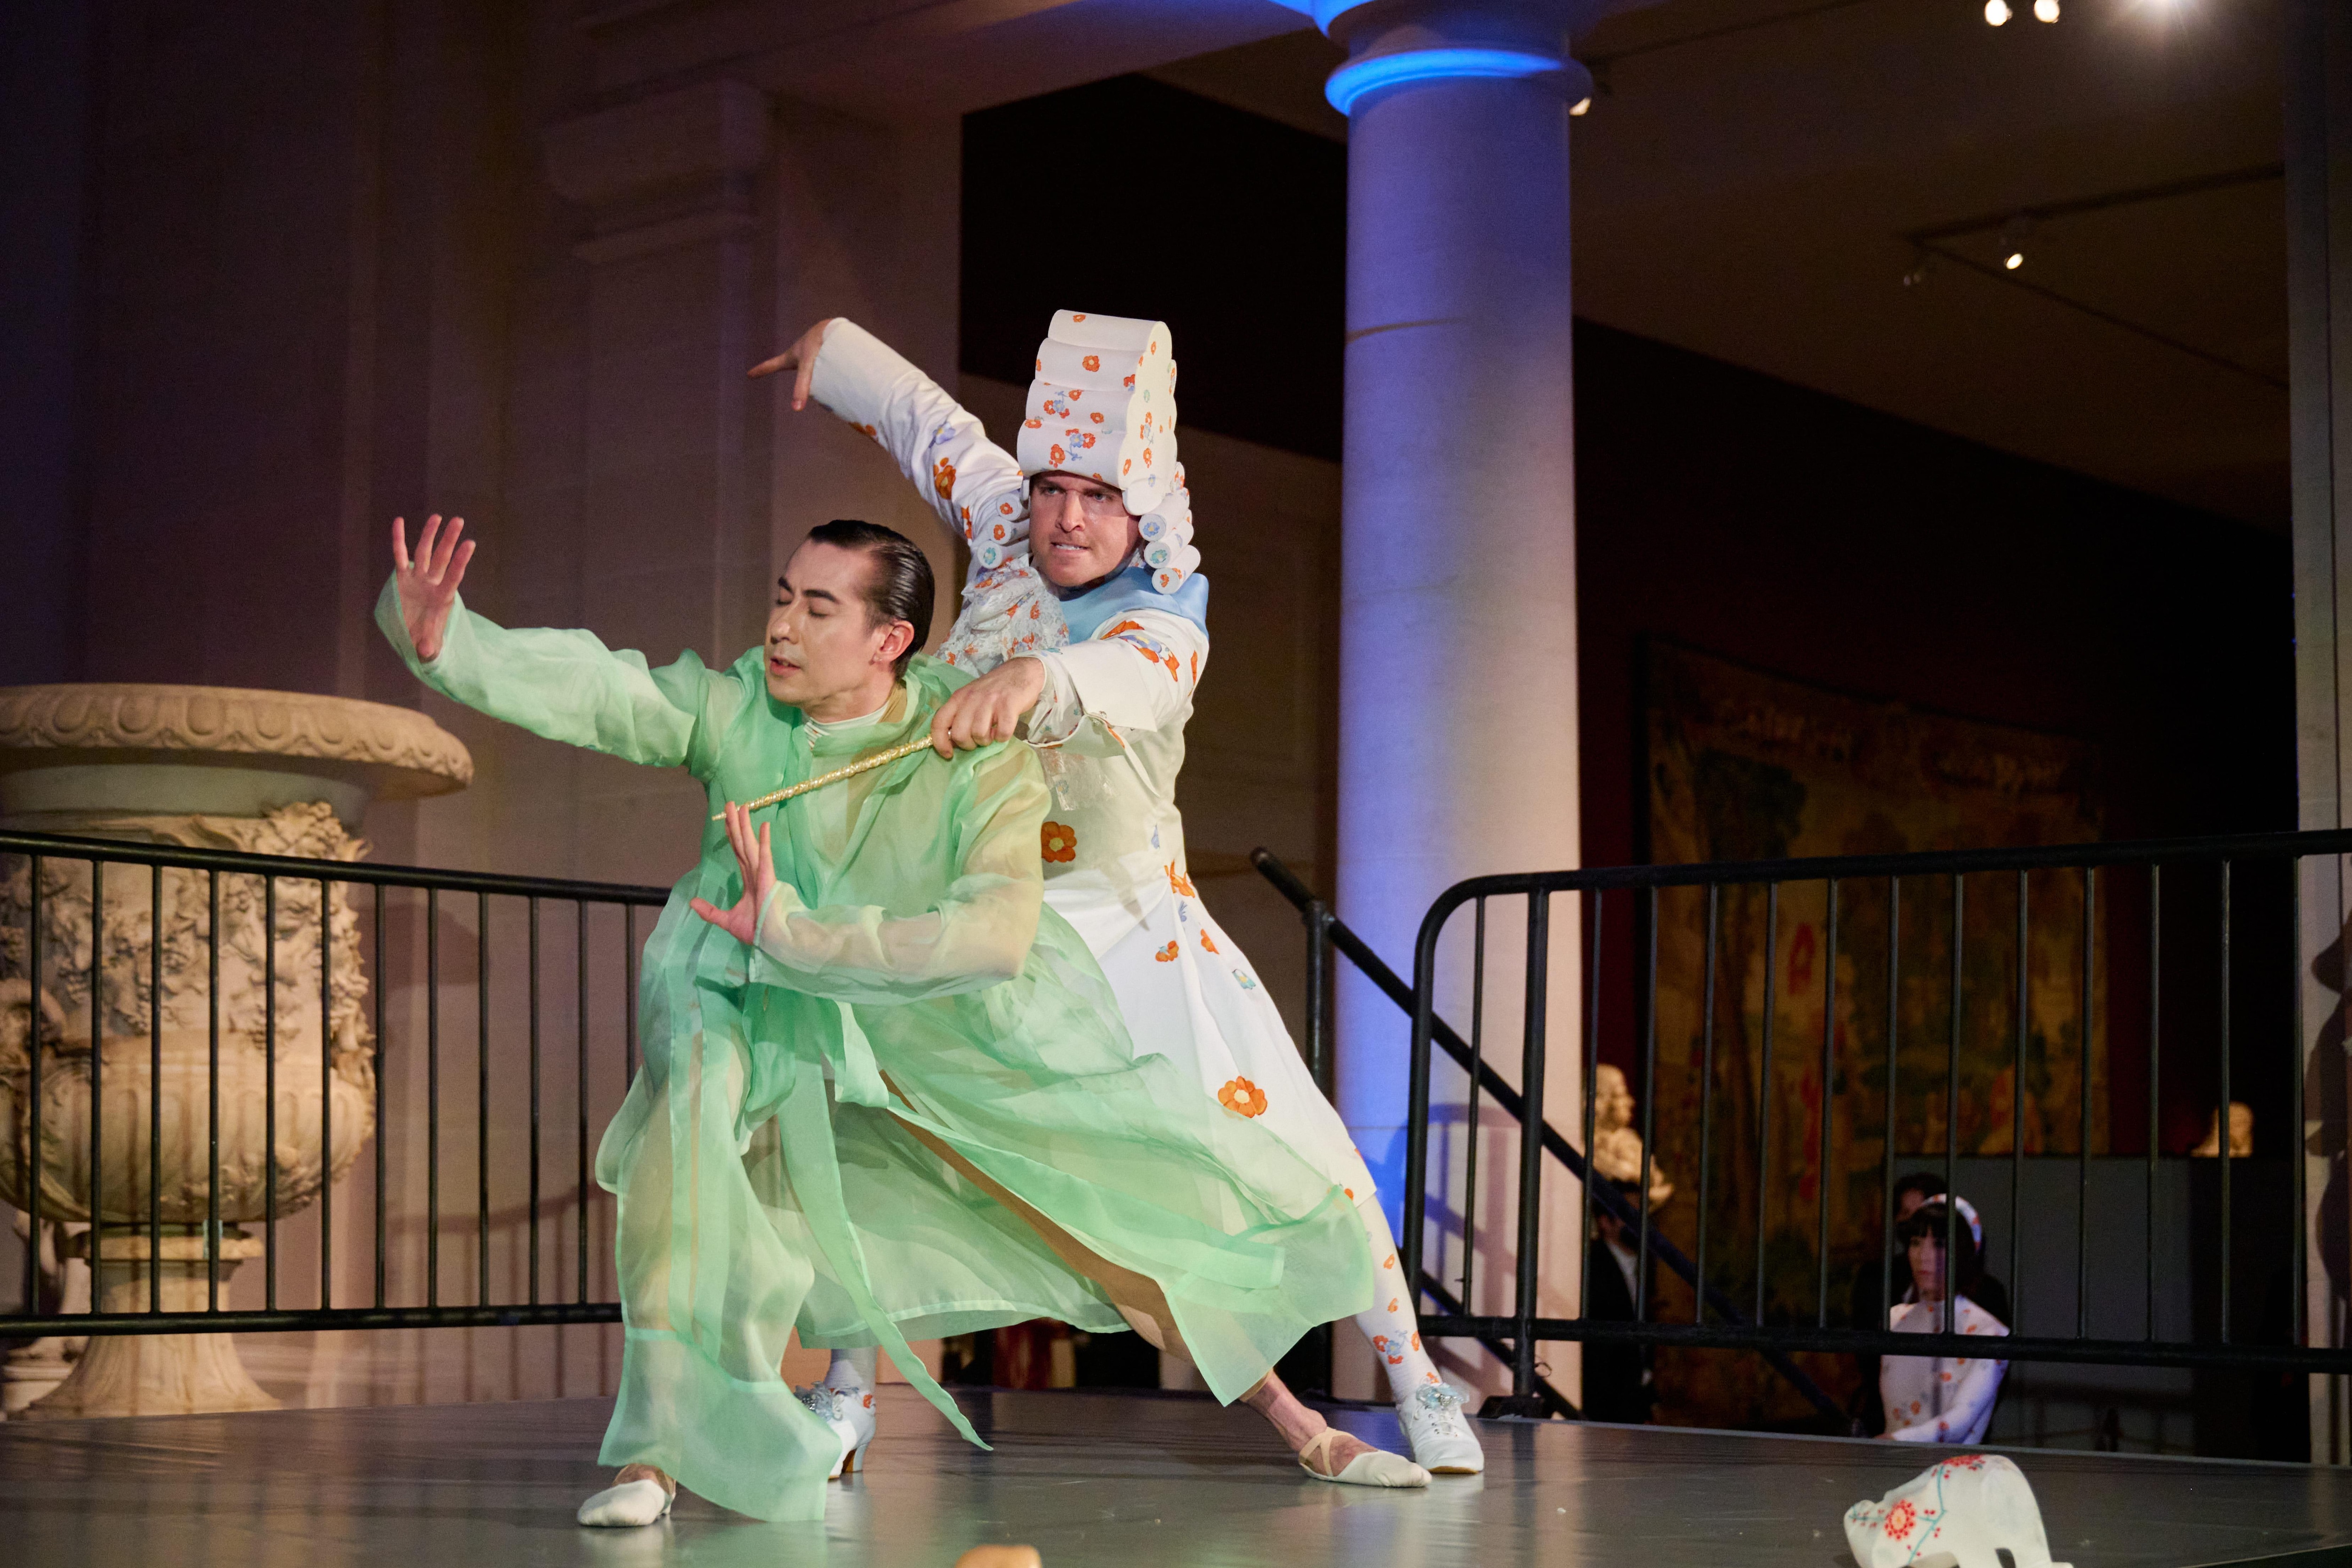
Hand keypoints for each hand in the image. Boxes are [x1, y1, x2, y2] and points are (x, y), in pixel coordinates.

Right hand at [391, 514, 475, 662]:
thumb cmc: (426, 639)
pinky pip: (400, 555)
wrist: (415, 636)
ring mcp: (418, 578)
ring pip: (424, 552)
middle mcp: (431, 583)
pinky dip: (399, 539)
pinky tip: (399, 521)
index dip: (461, 561)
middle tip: (459, 520)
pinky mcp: (403, 578)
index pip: (454, 575)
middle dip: (449, 540)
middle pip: (442, 558)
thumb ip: (428, 645)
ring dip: (430, 535)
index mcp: (442, 597)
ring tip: (439, 516)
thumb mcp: (427, 645)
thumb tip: (426, 651)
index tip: (470, 544)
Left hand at [688, 802, 776, 946]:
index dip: (733, 835)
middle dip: (737, 823)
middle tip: (732, 803)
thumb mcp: (726, 921)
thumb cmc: (756, 931)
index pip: (738, 852)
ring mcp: (762, 873)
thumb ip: (710, 912)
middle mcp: (755, 872)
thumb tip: (691, 902)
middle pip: (743, 843)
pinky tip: (763, 825)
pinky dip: (764, 841)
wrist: (772, 941)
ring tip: (742, 806)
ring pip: (750, 845)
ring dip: (746, 826)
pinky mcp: (768, 878)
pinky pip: (765, 856)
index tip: (728, 818)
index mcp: (748, 880)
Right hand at [748, 317, 838, 410]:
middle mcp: (800, 354)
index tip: (750, 374)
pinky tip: (834, 372)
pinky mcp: (825, 351)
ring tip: (819, 375)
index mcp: (790, 356)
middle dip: (789, 370)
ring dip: (812, 369)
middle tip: (785, 375)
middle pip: (792, 365)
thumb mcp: (807, 366)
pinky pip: (823, 362)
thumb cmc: (816, 344)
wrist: (835, 327)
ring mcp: (812, 351)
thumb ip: (802, 387)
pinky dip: (826, 368)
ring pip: (809, 364)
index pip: (771, 365)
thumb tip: (797, 409)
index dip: (761, 370)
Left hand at [930, 657, 1046, 756]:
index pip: (939, 722)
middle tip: (978, 739)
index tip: (948, 754)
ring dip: (986, 741)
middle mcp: (971, 698)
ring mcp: (990, 701)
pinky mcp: (1008, 706)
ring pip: (979, 735)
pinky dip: (1002, 737)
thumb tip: (952, 741)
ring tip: (992, 732)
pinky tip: (1004, 729)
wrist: (1023, 672)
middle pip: (959, 734)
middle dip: (968, 744)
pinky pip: (1002, 733)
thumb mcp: (971, 697)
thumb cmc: (995, 689)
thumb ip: (960, 715)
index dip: (940, 742)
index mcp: (958, 697)